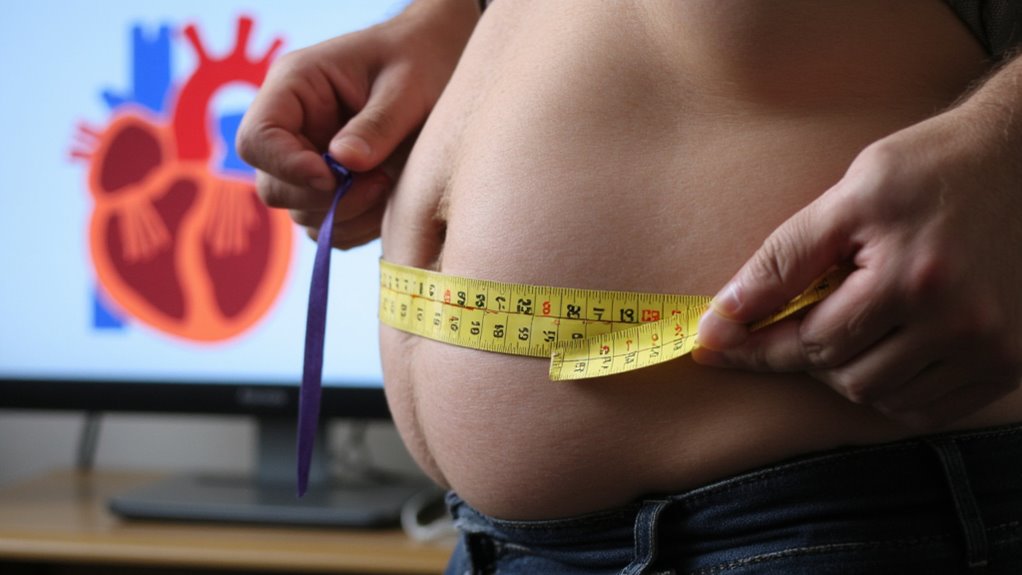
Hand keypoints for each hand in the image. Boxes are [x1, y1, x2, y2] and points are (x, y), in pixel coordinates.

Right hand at [236, 0, 477, 248]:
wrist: (439, 69)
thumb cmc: (422, 63)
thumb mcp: (407, 88)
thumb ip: (377, 124)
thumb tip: (343, 162)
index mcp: (294, 86)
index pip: (257, 139)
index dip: (287, 167)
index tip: (334, 177)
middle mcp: (291, 126)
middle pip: (273, 186)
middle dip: (325, 198)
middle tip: (379, 182)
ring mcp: (307, 161)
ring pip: (302, 214)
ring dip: (347, 215)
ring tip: (390, 184)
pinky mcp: (330, 188)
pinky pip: (329, 228)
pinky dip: (358, 226)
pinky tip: (389, 200)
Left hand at [693, 101, 1021, 429]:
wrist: (1019, 160)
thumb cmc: (927, 169)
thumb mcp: (847, 197)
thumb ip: (783, 260)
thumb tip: (724, 315)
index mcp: (913, 278)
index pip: (811, 341)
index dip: (756, 347)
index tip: (712, 348)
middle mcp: (960, 323)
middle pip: (846, 377)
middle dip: (809, 351)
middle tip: (806, 313)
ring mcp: (993, 349)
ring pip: (884, 399)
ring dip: (851, 371)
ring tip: (854, 320)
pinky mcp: (1011, 362)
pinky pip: (929, 409)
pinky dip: (893, 390)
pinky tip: (886, 348)